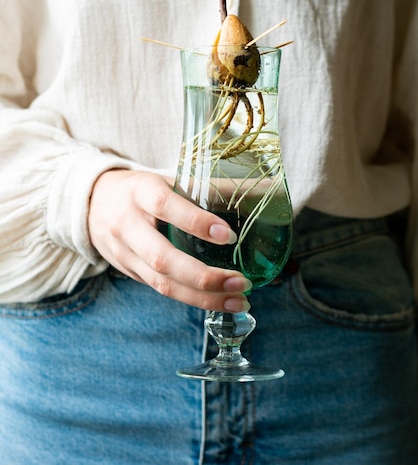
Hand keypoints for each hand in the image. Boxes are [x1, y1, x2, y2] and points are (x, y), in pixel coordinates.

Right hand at [88, 169, 251, 311]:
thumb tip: (267, 189)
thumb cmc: (141, 189)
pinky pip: (159, 289)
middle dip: (204, 277)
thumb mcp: (168, 179)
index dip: (195, 222)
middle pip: (162, 258)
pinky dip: (190, 298)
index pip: (166, 207)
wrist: (90, 202)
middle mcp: (127, 223)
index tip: (229, 236)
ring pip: (161, 282)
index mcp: (140, 191)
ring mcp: (123, 252)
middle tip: (241, 283)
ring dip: (202, 297)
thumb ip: (212, 187)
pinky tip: (218, 301)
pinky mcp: (126, 271)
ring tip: (239, 301)